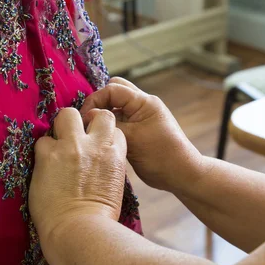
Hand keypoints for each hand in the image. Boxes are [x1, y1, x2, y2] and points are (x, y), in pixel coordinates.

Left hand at [29, 107, 126, 246]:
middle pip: (95, 114)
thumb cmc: (100, 218)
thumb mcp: (114, 186)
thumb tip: (97, 164)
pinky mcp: (48, 155)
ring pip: (66, 115)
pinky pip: (42, 141)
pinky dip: (42, 153)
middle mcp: (95, 145)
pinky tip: (44, 168)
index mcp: (115, 155)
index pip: (113, 129)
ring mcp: (71, 147)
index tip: (94, 147)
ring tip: (56, 149)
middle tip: (73, 140)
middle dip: (85, 123)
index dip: (102, 136)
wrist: (80, 231)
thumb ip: (108, 167)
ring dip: (61, 129)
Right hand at [81, 77, 202, 192]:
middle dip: (99, 103)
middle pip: (114, 92)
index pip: (113, 88)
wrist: (180, 175)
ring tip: (92, 130)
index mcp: (144, 102)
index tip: (84, 117)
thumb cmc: (161, 156)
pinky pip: (119, 121)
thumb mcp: (132, 140)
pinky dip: (109, 127)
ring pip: (115, 107)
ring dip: (104, 116)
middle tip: (88, 121)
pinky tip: (101, 138)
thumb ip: (109, 126)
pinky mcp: (137, 131)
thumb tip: (87, 117)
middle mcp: (142, 106)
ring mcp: (140, 118)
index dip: (95, 100)